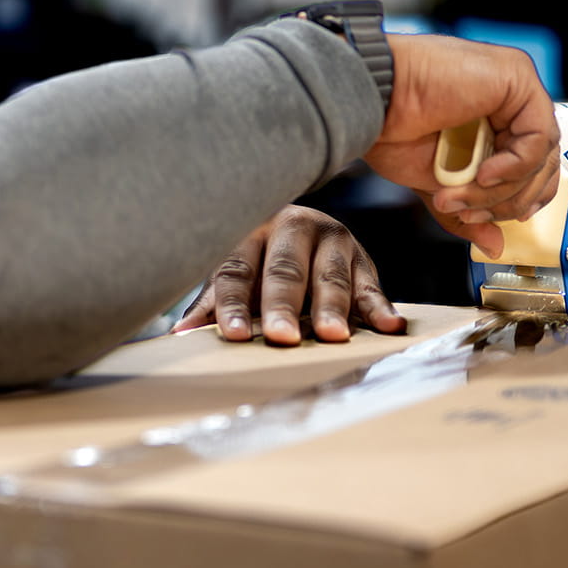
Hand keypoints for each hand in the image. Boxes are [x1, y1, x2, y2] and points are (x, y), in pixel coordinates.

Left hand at [173, 205, 405, 344]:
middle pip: (285, 271)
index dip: (232, 305)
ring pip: (329, 276)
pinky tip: (389, 326)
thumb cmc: (260, 264)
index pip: (237, 271)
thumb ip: (212, 306)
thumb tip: (178, 338)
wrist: (305, 229)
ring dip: (332, 307)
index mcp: (251, 233)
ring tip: (333, 336)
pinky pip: (372, 285)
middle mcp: (293, 229)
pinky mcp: (364, 260)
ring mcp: (333, 241)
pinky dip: (380, 307)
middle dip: (283, 305)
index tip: (232, 335)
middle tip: (283, 337)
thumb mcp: (236, 278)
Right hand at [361, 34, 560, 257]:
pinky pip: (538, 136)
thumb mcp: (437, 185)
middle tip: (471, 213)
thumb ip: (471, 210)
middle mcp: (508, 102)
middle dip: (508, 201)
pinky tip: (483, 173)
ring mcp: (515, 88)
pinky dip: (514, 165)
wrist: (371, 102)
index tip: (491, 218)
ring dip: (503, 189)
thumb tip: (495, 246)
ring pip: (541, 155)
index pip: (532, 166)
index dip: (518, 199)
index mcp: (492, 120)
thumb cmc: (390, 128)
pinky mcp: (517, 78)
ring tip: (464, 195)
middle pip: (542, 164)